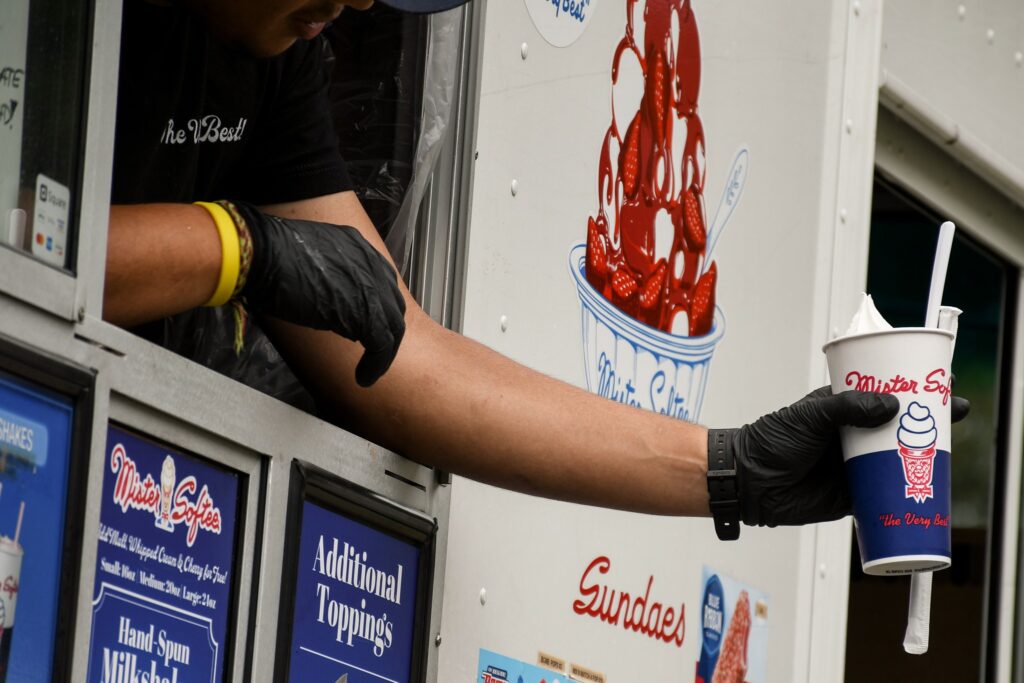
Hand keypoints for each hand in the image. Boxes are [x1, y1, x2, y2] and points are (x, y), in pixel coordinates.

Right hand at [231, 201, 405, 386]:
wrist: (262, 255)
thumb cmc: (269, 254)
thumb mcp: (308, 257)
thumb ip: (327, 272)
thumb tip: (325, 296)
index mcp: (358, 246)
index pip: (381, 280)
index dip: (377, 304)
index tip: (367, 322)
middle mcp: (372, 264)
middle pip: (392, 303)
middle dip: (385, 328)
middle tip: (373, 349)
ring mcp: (373, 288)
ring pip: (392, 326)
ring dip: (383, 352)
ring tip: (370, 370)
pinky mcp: (366, 313)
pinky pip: (382, 345)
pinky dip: (376, 365)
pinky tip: (364, 378)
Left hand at [728, 387, 969, 526]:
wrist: (750, 482)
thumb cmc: (771, 442)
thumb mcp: (809, 416)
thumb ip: (847, 408)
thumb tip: (892, 404)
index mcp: (844, 409)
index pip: (886, 393)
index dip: (914, 387)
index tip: (942, 381)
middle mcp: (855, 435)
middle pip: (902, 426)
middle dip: (931, 420)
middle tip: (956, 412)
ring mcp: (857, 465)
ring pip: (900, 459)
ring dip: (926, 455)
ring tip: (949, 447)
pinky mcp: (855, 494)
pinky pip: (888, 493)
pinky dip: (909, 492)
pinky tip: (933, 489)